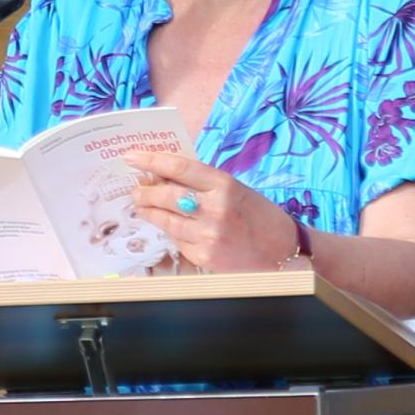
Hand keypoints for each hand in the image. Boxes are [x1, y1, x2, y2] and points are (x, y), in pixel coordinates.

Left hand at [123, 145, 302, 273]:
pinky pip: (178, 241)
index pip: (179, 167)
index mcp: (225, 184)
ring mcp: (209, 235)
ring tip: (142, 206)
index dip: (151, 160)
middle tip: (135, 188)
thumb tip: (165, 175)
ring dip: (149, 212)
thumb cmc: (258, 216)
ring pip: (166, 221)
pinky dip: (171, 233)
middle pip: (166, 195)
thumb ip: (203, 183)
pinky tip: (169, 227)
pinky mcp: (205, 256)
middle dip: (145, 191)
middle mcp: (216, 209)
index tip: (132, 157)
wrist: (283, 251)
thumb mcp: (235, 189)